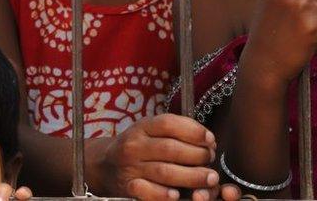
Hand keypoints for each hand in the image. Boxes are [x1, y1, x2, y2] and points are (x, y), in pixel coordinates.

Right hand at [97, 114, 219, 199]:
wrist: (106, 165)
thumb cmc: (140, 147)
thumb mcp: (151, 130)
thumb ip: (176, 131)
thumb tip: (208, 141)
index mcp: (142, 127)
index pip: (169, 124)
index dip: (194, 131)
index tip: (210, 140)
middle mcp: (134, 145)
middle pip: (170, 149)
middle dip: (197, 155)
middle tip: (211, 161)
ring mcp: (130, 167)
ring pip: (164, 172)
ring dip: (192, 177)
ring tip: (210, 179)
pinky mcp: (128, 187)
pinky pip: (146, 191)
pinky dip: (163, 194)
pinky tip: (177, 195)